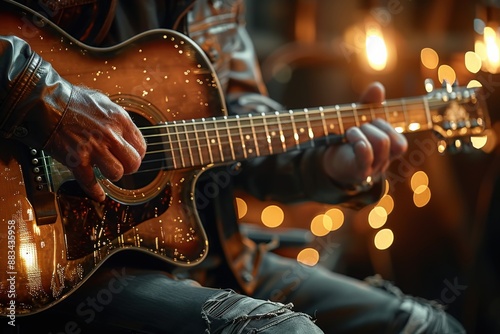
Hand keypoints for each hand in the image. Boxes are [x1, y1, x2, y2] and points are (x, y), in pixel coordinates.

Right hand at [44, 86, 146, 201]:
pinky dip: (95, 192)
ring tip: (105, 170)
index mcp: (119, 120)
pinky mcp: (76, 160)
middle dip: (128, 167)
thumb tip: (124, 129)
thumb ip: (116, 118)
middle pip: (133, 163)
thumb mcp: (102, 102)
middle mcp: (110, 135)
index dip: (137, 154)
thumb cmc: (71, 99)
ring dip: (111, 174)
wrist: (44, 102)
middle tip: (121, 165)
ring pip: (116, 173)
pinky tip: (99, 195)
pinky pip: (90, 183)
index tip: (130, 156)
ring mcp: (93, 149)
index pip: (141, 147)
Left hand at [322, 82, 406, 188]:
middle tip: (356, 128)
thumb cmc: (347, 138)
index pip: (399, 141)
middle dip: (371, 126)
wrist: (328, 158)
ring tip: (349, 133)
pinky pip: (366, 156)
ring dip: (361, 132)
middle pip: (389, 137)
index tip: (369, 122)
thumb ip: (369, 103)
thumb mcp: (359, 117)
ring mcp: (372, 167)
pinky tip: (353, 139)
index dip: (385, 125)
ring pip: (381, 142)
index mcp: (389, 151)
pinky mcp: (357, 170)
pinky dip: (361, 144)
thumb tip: (378, 87)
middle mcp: (384, 161)